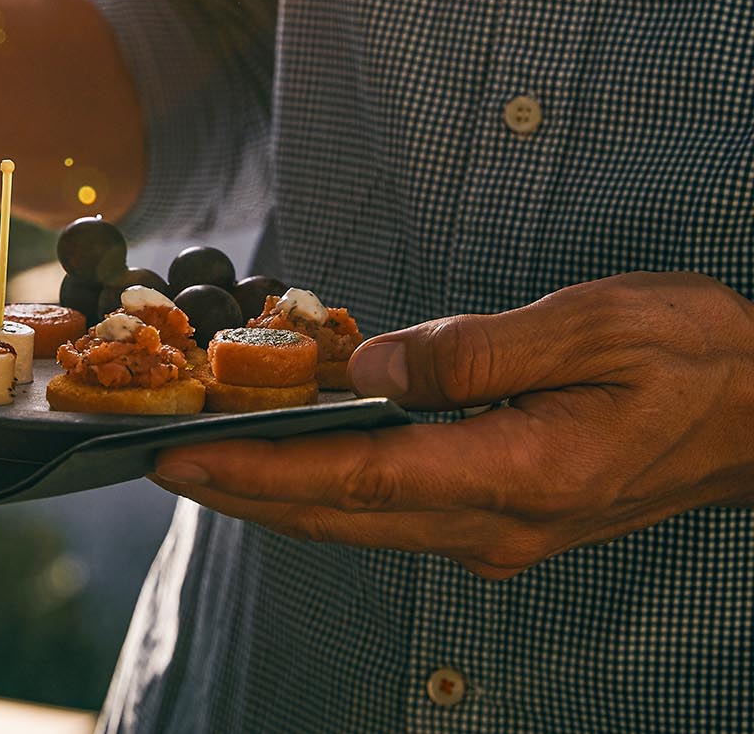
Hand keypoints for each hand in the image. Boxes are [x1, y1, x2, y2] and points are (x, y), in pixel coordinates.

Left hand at [153, 272, 753, 577]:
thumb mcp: (591, 327)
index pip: (353, 479)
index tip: (179, 458)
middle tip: (161, 461)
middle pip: (339, 515)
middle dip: (242, 491)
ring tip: (205, 458)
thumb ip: (474, 350)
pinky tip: (297, 455)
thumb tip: (373, 364)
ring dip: (278, 493)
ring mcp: (501, 530)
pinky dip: (330, 486)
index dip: (256, 471)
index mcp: (515, 475)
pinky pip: (392, 509)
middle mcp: (497, 522)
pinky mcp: (504, 516)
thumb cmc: (694, 358)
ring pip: (360, 522)